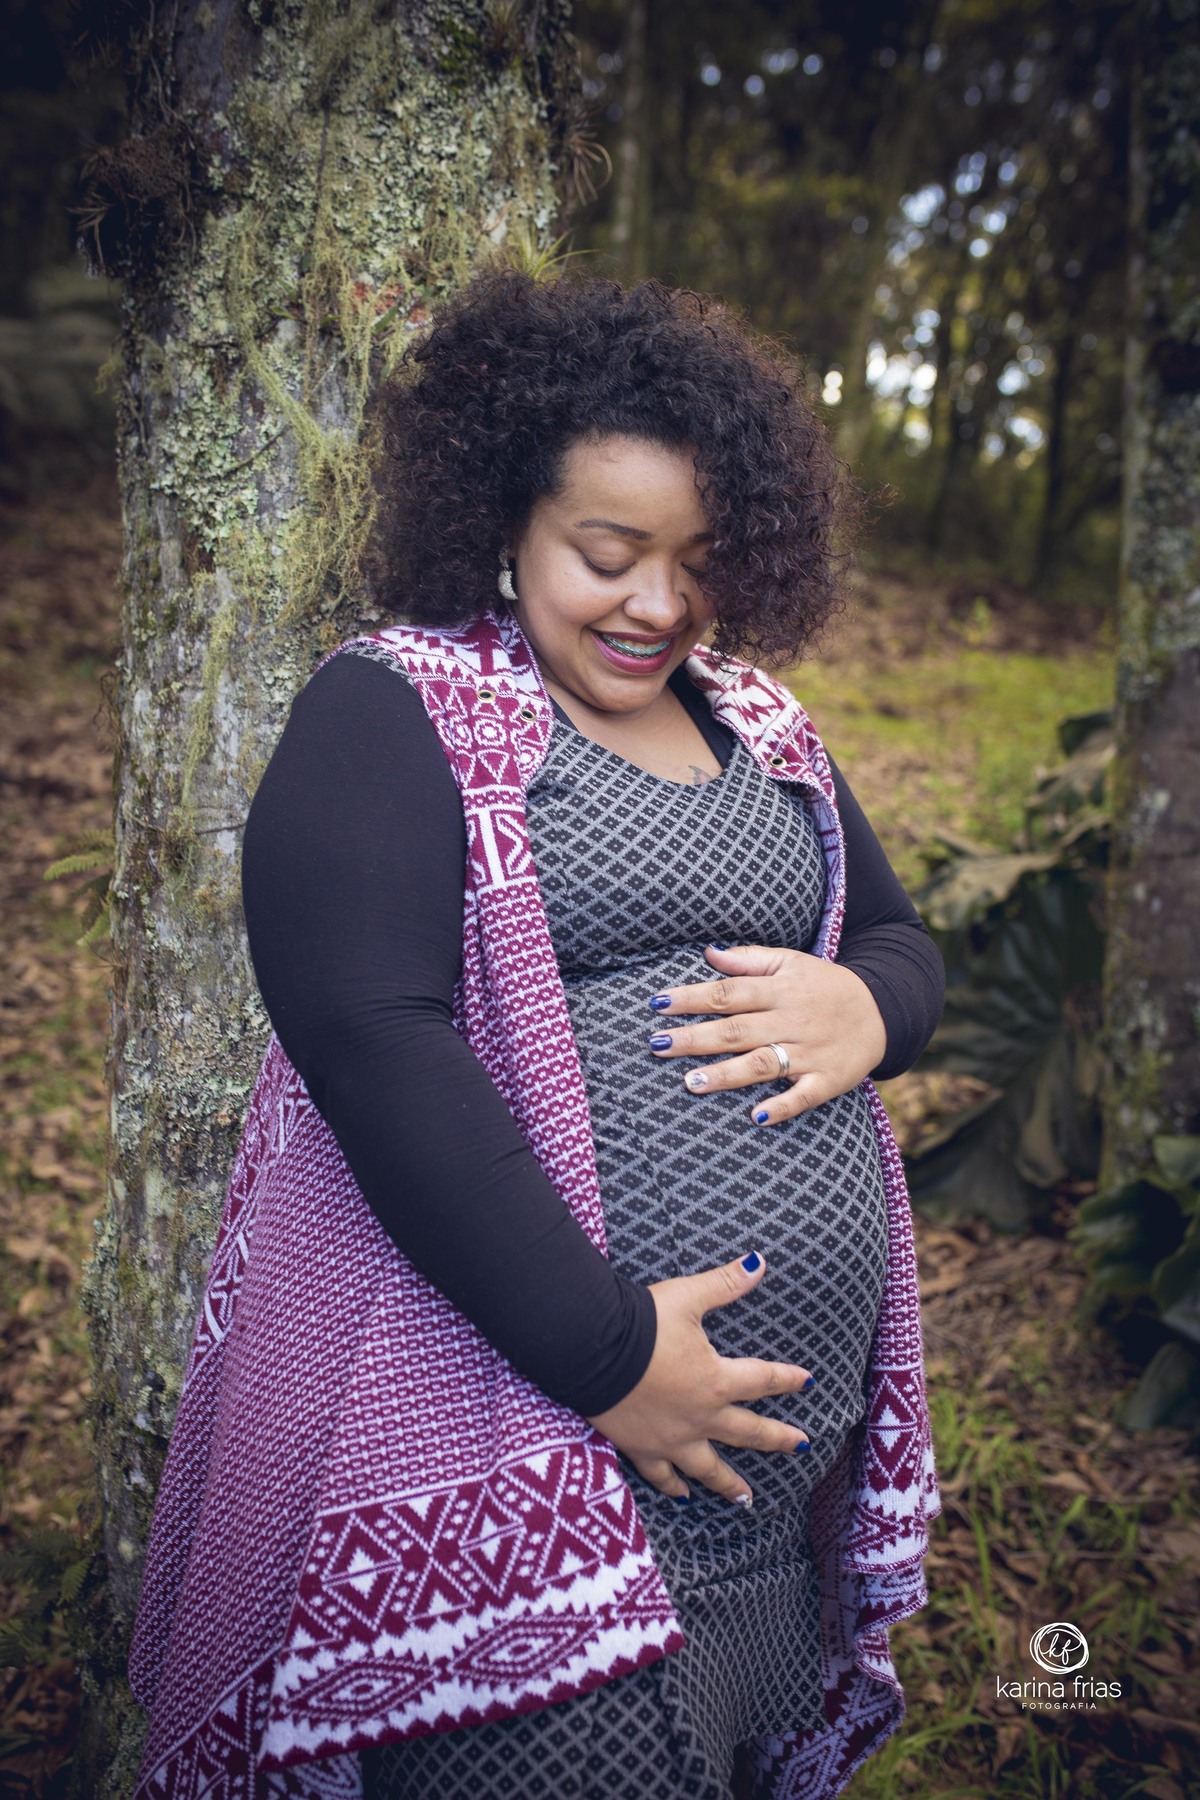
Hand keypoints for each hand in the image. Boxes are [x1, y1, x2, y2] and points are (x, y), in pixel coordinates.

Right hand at [585, 1251, 811, 1505]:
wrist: (592, 1351)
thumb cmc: (642, 1322)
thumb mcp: (687, 1297)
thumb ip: (725, 1283)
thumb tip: (760, 1262)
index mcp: (716, 1380)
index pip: (762, 1380)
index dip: (787, 1379)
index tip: (809, 1382)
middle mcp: (701, 1416)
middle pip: (747, 1431)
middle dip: (777, 1439)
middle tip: (801, 1447)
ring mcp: (672, 1438)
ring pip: (709, 1467)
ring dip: (731, 1484)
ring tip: (747, 1500)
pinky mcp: (642, 1448)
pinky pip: (662, 1475)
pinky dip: (674, 1486)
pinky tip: (683, 1495)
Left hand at [646, 942, 886, 1125]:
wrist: (884, 1012)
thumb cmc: (826, 987)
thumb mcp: (793, 962)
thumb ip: (750, 958)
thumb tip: (709, 953)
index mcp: (781, 989)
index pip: (729, 992)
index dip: (692, 998)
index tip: (657, 1004)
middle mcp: (792, 1020)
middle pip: (737, 1029)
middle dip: (696, 1038)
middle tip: (657, 1046)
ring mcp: (810, 1052)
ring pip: (763, 1063)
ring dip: (727, 1074)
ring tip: (691, 1082)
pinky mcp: (827, 1080)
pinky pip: (803, 1096)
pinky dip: (781, 1107)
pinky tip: (755, 1117)